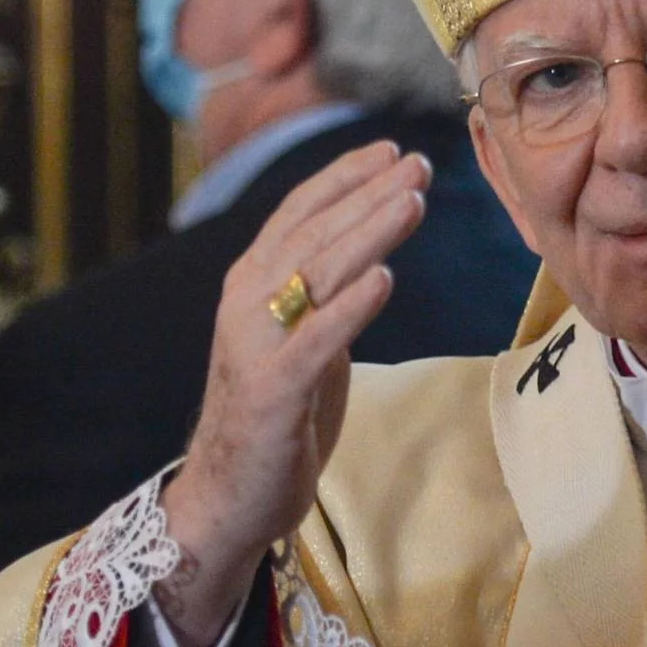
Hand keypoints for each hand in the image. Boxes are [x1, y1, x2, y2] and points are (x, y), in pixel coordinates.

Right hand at [157, 142, 432, 646]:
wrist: (227, 496)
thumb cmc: (275, 416)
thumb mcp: (304, 341)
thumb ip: (325, 297)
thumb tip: (369, 257)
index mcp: (253, 285)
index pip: (299, 215)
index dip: (344, 178)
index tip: (392, 150)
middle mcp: (248, 303)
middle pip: (316, 234)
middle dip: (369, 195)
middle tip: (419, 163)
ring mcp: (257, 346)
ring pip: (318, 275)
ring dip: (369, 232)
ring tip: (413, 200)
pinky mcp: (273, 391)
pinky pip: (316, 341)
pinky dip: (350, 307)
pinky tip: (384, 278)